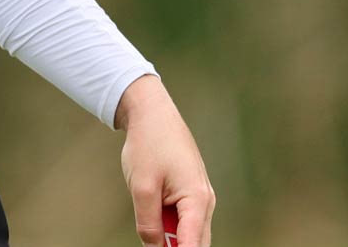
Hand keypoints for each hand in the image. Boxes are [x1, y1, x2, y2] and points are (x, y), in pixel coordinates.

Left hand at [117, 75, 214, 246]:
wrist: (152, 115)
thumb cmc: (149, 146)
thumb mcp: (142, 187)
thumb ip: (149, 223)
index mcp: (197, 200)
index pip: (193, 245)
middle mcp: (205, 202)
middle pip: (195, 244)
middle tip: (153, 244)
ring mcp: (199, 198)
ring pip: (188, 234)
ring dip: (171, 240)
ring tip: (152, 211)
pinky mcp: (190, 195)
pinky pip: (183, 222)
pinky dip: (170, 228)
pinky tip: (153, 221)